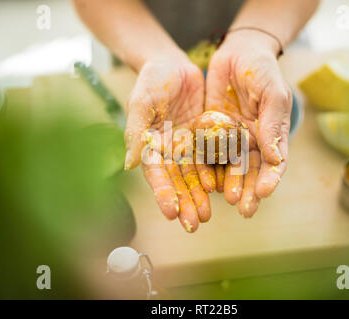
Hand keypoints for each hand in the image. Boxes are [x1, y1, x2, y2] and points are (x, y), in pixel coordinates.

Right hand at [124, 56, 210, 231]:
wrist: (173, 64)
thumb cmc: (152, 80)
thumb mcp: (142, 102)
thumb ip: (136, 132)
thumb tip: (128, 164)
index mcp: (149, 146)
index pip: (156, 174)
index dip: (163, 193)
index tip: (171, 213)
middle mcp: (168, 151)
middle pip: (176, 181)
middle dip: (183, 203)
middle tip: (193, 224)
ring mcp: (186, 146)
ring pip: (193, 176)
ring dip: (198, 197)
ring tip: (205, 216)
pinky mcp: (203, 138)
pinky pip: (210, 159)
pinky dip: (214, 175)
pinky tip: (220, 190)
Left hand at [205, 31, 291, 216]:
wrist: (238, 51)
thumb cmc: (262, 69)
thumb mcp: (272, 92)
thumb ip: (273, 123)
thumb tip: (275, 159)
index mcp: (272, 135)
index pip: (274, 163)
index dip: (270, 179)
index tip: (263, 193)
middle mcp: (252, 141)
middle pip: (251, 171)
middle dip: (248, 190)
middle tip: (244, 210)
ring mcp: (231, 138)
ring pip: (230, 167)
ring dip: (229, 185)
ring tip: (225, 201)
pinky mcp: (211, 132)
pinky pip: (209, 152)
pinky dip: (208, 167)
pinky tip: (205, 181)